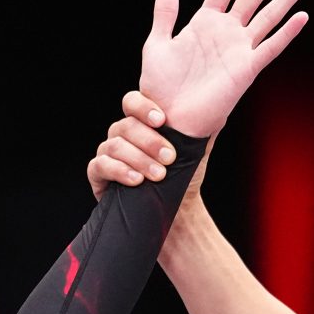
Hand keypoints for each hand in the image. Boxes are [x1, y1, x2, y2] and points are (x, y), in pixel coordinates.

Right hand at [89, 89, 209, 205]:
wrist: (176, 211)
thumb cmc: (184, 177)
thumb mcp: (197, 147)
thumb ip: (200, 125)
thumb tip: (215, 103)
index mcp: (141, 123)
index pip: (132, 102)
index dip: (142, 107)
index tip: (162, 120)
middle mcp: (122, 135)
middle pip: (126, 126)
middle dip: (150, 142)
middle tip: (170, 157)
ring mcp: (107, 153)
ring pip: (115, 145)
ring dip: (139, 159)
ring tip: (159, 175)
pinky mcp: (98, 174)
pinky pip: (101, 165)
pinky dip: (120, 171)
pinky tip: (137, 180)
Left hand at [136, 0, 311, 139]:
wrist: (170, 119)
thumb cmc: (160, 88)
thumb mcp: (156, 46)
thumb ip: (164, 16)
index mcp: (204, 23)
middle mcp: (226, 32)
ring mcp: (239, 50)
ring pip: (268, 16)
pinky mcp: (247, 69)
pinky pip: (270, 47)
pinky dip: (286, 33)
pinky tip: (301, 16)